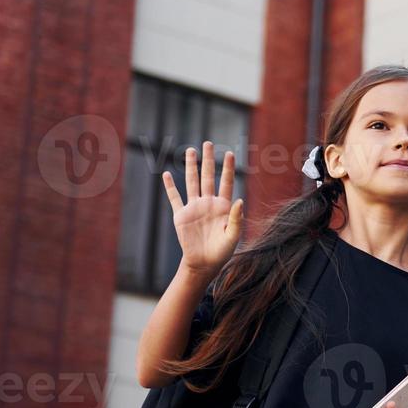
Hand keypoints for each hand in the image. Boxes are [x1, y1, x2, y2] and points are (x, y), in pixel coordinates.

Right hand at [162, 139, 243, 276]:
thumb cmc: (222, 252)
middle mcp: (208, 203)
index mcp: (222, 206)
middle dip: (208, 160)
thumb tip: (240, 200)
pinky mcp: (181, 216)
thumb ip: (236, 218)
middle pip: (208, 176)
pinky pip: (175, 198)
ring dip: (190, 166)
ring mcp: (194, 207)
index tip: (229, 153)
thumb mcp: (233, 236)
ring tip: (190, 151)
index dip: (228, 168)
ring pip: (192, 182)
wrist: (204, 264)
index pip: (226, 182)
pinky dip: (170, 187)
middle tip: (207, 143)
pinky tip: (167, 174)